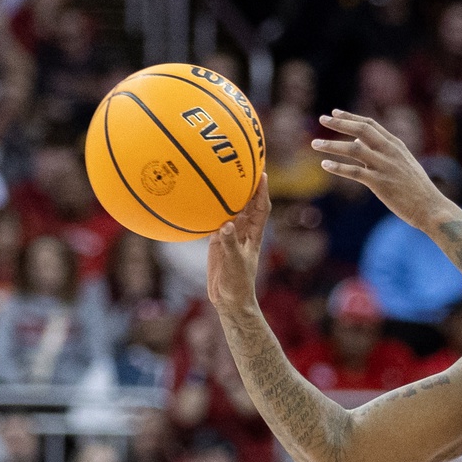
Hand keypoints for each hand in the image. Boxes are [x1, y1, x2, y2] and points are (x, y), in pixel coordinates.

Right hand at [207, 176, 270, 314]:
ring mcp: (230, 235)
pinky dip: (209, 209)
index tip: (261, 172)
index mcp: (254, 234)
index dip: (262, 190)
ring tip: (219, 172)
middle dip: (246, 184)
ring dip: (227, 193)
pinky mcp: (217, 241)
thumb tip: (225, 224)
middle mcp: (243, 231)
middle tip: (240, 162)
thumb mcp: (234, 262)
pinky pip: (213, 219)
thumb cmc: (237, 283)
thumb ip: (229, 244)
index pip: (261, 207)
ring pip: (230, 208)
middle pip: (246, 202)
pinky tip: (198, 197)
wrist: (229, 299)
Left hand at [313, 110, 452, 228]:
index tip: (334, 113)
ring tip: (314, 144)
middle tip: (321, 119)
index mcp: (395, 145)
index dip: (350, 117)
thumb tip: (358, 145)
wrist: (430, 207)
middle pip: (360, 131)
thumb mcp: (403, 164)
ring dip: (331, 145)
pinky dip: (338, 168)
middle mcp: (389, 152)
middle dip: (339, 123)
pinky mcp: (380, 183)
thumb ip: (383, 153)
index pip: (370, 124)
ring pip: (353, 149)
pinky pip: (354, 172)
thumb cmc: (416, 189)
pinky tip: (325, 165)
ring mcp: (384, 167)